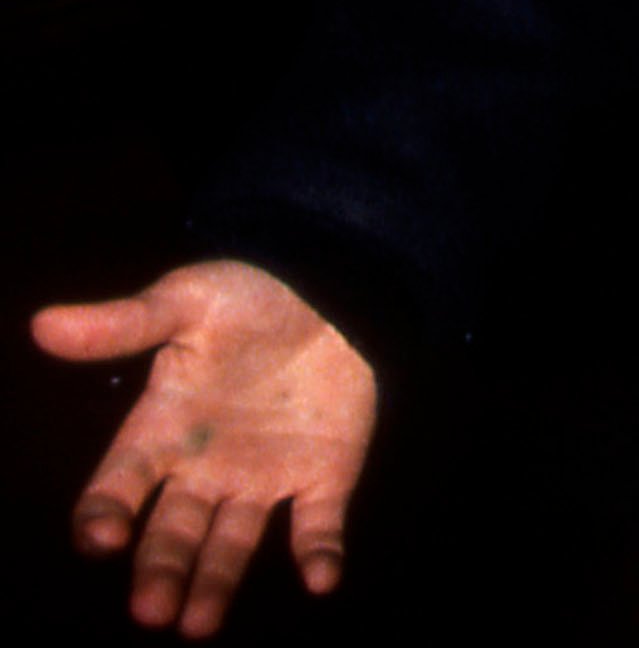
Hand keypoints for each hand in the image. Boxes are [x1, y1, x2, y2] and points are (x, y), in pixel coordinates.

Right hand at [32, 262, 378, 637]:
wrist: (334, 285)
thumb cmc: (252, 294)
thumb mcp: (187, 301)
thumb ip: (125, 324)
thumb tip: (42, 324)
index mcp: (162, 429)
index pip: (118, 486)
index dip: (104, 515)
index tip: (101, 540)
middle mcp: (205, 467)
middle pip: (171, 532)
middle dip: (159, 572)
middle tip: (152, 611)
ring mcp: (263, 476)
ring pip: (231, 544)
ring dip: (216, 583)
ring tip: (197, 625)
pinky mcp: (324, 475)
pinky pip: (318, 525)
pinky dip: (319, 553)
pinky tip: (321, 580)